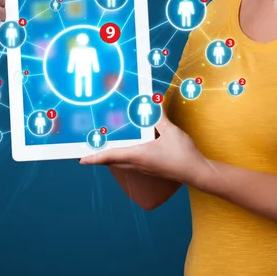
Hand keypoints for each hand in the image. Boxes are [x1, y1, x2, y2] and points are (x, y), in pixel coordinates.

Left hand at [79, 114, 206, 184]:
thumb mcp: (170, 131)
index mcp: (138, 155)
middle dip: (100, 156)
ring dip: (111, 157)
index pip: (111, 156)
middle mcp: (137, 163)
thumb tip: (153, 104)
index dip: (95, 157)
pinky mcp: (151, 169)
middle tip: (89, 150)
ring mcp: (144, 168)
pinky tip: (129, 150)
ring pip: (121, 163)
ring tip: (105, 148)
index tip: (81, 159)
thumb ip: (160, 117)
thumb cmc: (182, 153)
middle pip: (113, 161)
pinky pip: (131, 163)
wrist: (195, 172)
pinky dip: (123, 157)